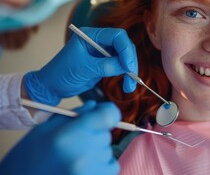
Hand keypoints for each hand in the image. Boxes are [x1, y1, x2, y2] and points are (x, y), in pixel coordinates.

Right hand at [0, 101, 120, 174]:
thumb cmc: (31, 154)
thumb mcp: (47, 127)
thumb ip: (76, 114)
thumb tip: (96, 107)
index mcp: (71, 134)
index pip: (109, 115)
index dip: (108, 112)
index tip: (103, 113)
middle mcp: (83, 153)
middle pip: (106, 134)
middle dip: (95, 134)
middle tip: (75, 142)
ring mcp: (90, 170)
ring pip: (108, 150)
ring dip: (97, 151)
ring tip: (74, 156)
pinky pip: (111, 166)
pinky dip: (102, 164)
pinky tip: (83, 166)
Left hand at [24, 27, 137, 105]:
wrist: (52, 86)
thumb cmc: (62, 73)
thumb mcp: (84, 69)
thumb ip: (105, 66)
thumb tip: (125, 66)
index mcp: (91, 35)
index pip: (117, 36)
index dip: (126, 49)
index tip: (128, 66)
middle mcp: (99, 41)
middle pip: (124, 46)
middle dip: (130, 61)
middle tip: (132, 77)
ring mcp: (103, 52)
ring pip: (124, 57)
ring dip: (130, 71)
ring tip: (129, 86)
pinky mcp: (105, 63)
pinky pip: (121, 67)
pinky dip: (126, 76)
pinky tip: (127, 85)